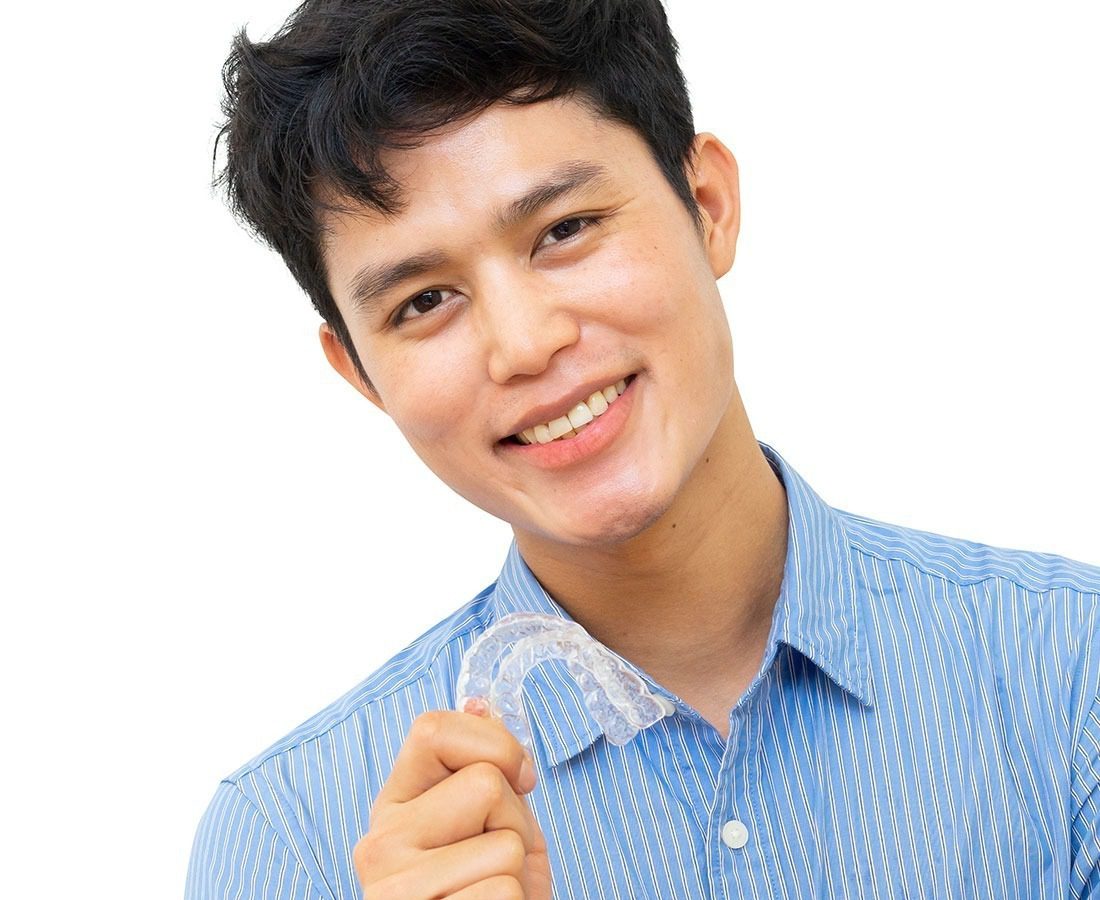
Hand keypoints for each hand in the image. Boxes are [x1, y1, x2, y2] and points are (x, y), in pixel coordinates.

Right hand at [354, 703, 551, 898]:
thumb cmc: (493, 892)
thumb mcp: (496, 823)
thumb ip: (485, 766)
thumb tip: (478, 699)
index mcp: (394, 805)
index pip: (432, 728)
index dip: (494, 742)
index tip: (519, 778)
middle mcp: (378, 843)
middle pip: (486, 785)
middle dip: (517, 823)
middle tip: (499, 863)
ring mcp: (391, 891)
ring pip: (506, 847)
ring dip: (520, 878)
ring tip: (493, 898)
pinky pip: (505, 894)